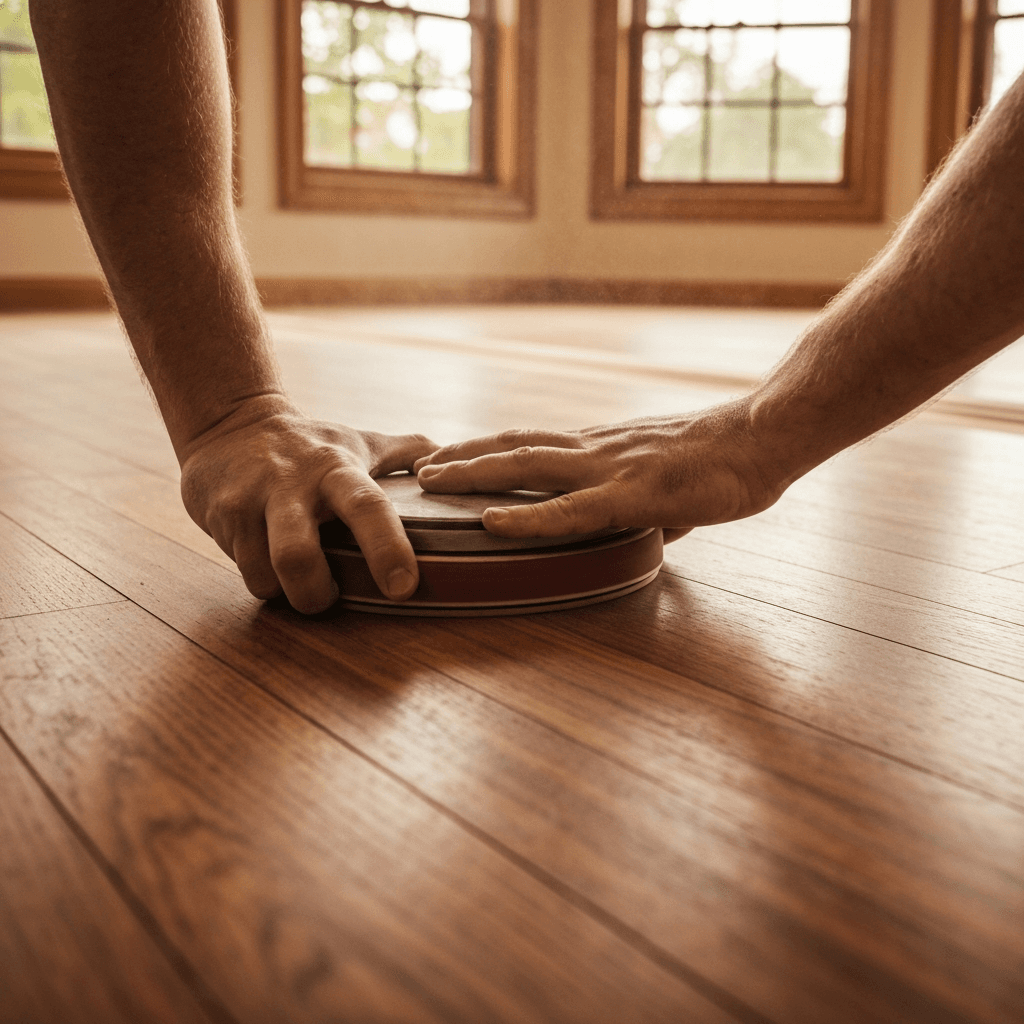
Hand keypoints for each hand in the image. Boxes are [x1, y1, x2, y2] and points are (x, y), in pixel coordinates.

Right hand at [179, 396, 436, 613]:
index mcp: (337, 469)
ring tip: (304, 586)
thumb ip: (411, 452)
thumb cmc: (311, 445)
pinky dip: (266, 583)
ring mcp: (250, 502)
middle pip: (298, 554)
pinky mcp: (220, 516)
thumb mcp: (362, 442)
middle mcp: (292, 485)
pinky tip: (274, 569)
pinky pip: (245, 571)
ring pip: (266, 574)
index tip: (403, 587)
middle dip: (316, 593)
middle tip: (332, 599)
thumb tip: (453, 465)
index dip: (387, 549)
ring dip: (289, 594)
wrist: (229, 423)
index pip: (367, 507)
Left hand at [413, 401, 786, 543]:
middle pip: (513, 448)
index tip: (448, 459)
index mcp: (602, 449)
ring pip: (528, 467)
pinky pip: (571, 510)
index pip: (531, 444)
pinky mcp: (634, 494)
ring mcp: (610, 468)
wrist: (766, 437)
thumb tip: (648, 533)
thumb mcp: (673, 488)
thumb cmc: (725, 462)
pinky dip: (528, 518)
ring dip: (475, 474)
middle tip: (416, 468)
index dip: (486, 452)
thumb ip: (647, 508)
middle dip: (462, 458)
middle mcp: (595, 450)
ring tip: (431, 481)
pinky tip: (491, 523)